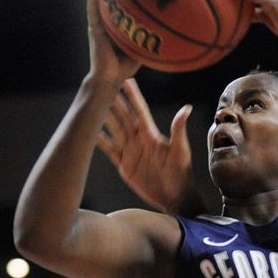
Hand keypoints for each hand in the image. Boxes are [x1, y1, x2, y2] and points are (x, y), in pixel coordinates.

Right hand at [86, 0, 139, 87]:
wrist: (110, 79)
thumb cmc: (123, 67)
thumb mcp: (139, 49)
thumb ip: (147, 38)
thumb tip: (165, 31)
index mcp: (113, 26)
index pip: (114, 4)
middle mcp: (104, 23)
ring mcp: (98, 26)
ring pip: (95, 1)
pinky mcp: (95, 31)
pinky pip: (93, 11)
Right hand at [96, 79, 202, 212]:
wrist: (175, 198)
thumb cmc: (182, 174)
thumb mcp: (181, 152)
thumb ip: (179, 130)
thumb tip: (186, 108)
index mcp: (151, 135)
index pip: (139, 110)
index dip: (132, 95)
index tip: (125, 79)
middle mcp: (139, 140)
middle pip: (123, 116)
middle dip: (113, 101)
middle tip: (101, 85)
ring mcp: (130, 151)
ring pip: (114, 129)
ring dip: (103, 117)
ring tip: (92, 104)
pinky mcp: (124, 164)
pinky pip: (109, 149)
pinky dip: (100, 140)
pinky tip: (91, 132)